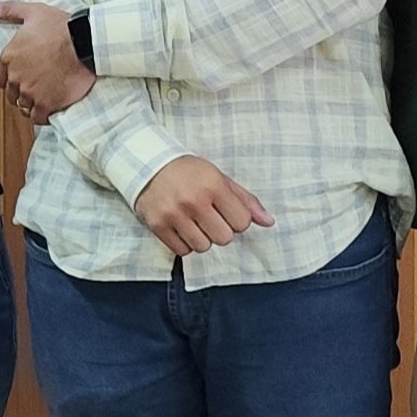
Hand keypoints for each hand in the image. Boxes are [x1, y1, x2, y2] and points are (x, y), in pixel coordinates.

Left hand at [0, 1, 95, 124]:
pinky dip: (42, 116)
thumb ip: (9, 10)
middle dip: (21, 91)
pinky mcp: (46, 104)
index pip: (0, 79)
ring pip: (24, 106)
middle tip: (36, 86)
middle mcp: (16, 77)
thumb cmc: (60, 26)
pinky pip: (37, 118)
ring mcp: (30, 92)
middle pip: (12, 94)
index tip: (22, 77)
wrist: (84, 43)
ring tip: (44, 96)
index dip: (10, 79)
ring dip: (32, 103)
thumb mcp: (33, 12)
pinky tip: (49, 108)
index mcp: (9, 57)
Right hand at [131, 155, 271, 255]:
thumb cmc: (188, 172)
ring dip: (202, 239)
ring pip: (203, 247)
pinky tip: (182, 228)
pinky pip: (182, 251)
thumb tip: (269, 222)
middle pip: (224, 238)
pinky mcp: (158, 225)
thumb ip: (245, 200)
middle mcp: (194, 200)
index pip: (242, 222)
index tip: (226, 212)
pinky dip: (185, 244)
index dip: (237, 220)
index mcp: (213, 185)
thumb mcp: (219, 178)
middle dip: (220, 231)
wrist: (147, 164)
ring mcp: (174, 214)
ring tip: (195, 223)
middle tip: (210, 218)